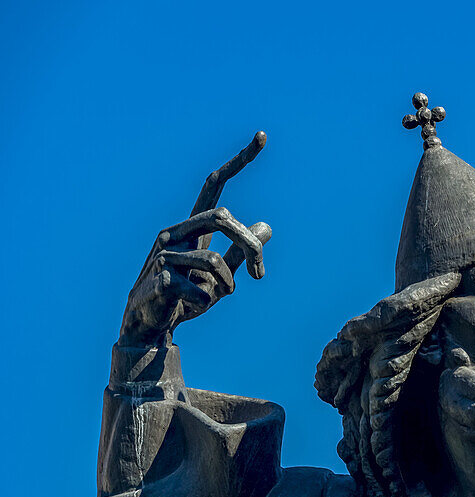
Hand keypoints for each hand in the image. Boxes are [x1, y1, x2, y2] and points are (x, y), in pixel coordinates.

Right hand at [119, 132, 271, 347]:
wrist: (150, 322)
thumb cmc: (184, 295)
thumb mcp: (220, 274)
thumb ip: (241, 252)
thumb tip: (267, 225)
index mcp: (192, 226)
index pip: (216, 186)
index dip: (240, 161)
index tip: (263, 136)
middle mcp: (175, 231)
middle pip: (222, 217)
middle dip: (249, 246)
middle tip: (260, 275)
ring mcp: (162, 253)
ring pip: (212, 261)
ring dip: (225, 286)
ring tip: (215, 298)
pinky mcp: (156, 278)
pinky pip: (195, 288)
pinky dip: (203, 302)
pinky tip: (190, 306)